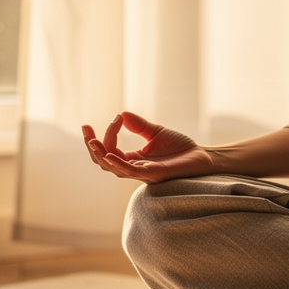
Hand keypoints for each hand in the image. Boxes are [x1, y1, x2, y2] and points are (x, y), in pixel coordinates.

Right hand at [81, 111, 214, 183]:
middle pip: (103, 161)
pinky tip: (109, 154)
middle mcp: (134, 169)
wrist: (203, 157)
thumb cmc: (181, 148)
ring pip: (112, 168)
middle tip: (85, 129)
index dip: (108, 134)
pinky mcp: (154, 174)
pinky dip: (118, 163)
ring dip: (100, 154)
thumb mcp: (156, 132)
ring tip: (92, 140)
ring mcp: (142, 173)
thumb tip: (121, 114)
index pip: (109, 149)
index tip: (116, 117)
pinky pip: (130, 172)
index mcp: (132, 160)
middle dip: (92, 146)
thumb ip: (138, 126)